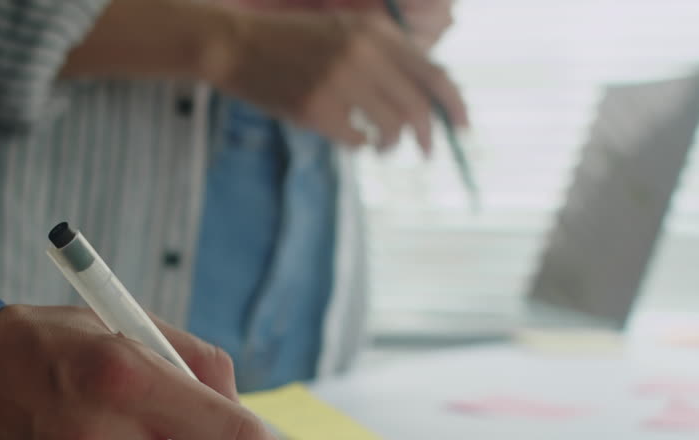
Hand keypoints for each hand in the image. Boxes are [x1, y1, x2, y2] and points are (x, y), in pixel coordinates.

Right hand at [208, 8, 466, 151]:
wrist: (236, 44)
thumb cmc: (291, 41)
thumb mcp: (343, 30)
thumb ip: (383, 53)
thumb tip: (424, 95)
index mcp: (375, 32)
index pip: (433, 72)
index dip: (455, 104)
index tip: (462, 127)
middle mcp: (363, 54)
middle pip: (417, 107)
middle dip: (427, 135)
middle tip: (424, 150)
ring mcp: (339, 82)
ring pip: (390, 128)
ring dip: (390, 143)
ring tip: (382, 145)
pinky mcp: (316, 109)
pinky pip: (356, 139)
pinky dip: (359, 143)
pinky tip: (350, 136)